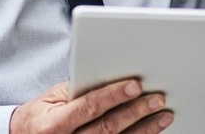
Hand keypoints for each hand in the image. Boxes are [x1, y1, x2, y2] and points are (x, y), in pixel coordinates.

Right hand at [10, 79, 173, 133]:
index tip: (135, 85)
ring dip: (145, 129)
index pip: (89, 108)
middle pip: (108, 127)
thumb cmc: (41, 115)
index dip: (113, 96)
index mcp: (54, 125)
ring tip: (163, 115)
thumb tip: (111, 76)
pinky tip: (151, 131)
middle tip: (157, 99)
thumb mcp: (52, 97)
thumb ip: (78, 89)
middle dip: (136, 111)